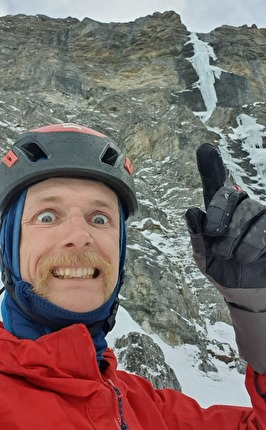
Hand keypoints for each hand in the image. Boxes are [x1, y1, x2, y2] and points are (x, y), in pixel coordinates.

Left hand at [185, 143, 265, 372]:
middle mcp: (242, 210)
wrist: (246, 295)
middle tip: (215, 239)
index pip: (216, 186)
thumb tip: (192, 212)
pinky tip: (249, 258)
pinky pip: (263, 227)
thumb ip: (198, 237)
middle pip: (231, 195)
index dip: (210, 166)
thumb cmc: (224, 271)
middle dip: (219, 218)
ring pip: (250, 210)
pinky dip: (252, 244)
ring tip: (231, 256)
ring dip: (236, 237)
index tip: (204, 149)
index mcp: (221, 213)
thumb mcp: (204, 258)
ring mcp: (260, 218)